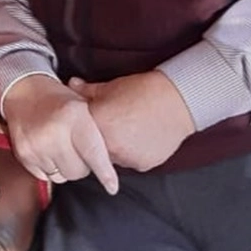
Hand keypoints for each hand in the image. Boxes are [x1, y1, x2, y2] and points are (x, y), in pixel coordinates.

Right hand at [2, 75, 118, 193]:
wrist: (22, 89)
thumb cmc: (58, 99)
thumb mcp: (82, 104)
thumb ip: (95, 131)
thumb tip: (111, 162)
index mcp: (73, 116)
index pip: (92, 152)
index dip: (104, 173)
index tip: (112, 187)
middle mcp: (54, 132)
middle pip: (78, 171)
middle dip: (83, 166)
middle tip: (78, 151)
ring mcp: (36, 145)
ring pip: (61, 176)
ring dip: (65, 167)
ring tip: (61, 148)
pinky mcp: (23, 154)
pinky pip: (44, 176)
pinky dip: (49, 168)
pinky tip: (48, 150)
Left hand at [69, 72, 195, 172]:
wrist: (178, 100)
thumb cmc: (145, 91)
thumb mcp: (111, 86)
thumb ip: (87, 90)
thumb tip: (71, 85)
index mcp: (97, 124)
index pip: (77, 132)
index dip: (82, 126)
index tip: (89, 121)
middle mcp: (109, 146)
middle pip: (92, 148)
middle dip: (96, 139)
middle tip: (111, 125)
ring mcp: (126, 158)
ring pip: (112, 157)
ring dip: (114, 147)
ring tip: (127, 130)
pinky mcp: (142, 165)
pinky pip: (130, 162)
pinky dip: (132, 153)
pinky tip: (140, 138)